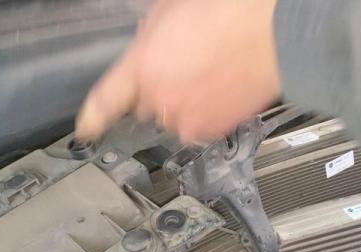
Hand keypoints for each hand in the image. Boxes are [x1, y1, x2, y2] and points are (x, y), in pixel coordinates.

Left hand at [75, 0, 280, 142]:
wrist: (275, 35)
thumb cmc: (230, 13)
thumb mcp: (172, 9)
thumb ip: (150, 35)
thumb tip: (150, 46)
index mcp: (144, 66)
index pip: (106, 100)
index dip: (92, 117)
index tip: (85, 128)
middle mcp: (160, 100)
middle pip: (144, 105)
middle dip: (156, 89)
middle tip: (183, 66)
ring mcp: (185, 120)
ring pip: (171, 117)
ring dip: (182, 102)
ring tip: (208, 74)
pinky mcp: (209, 131)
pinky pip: (195, 126)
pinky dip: (202, 112)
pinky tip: (218, 87)